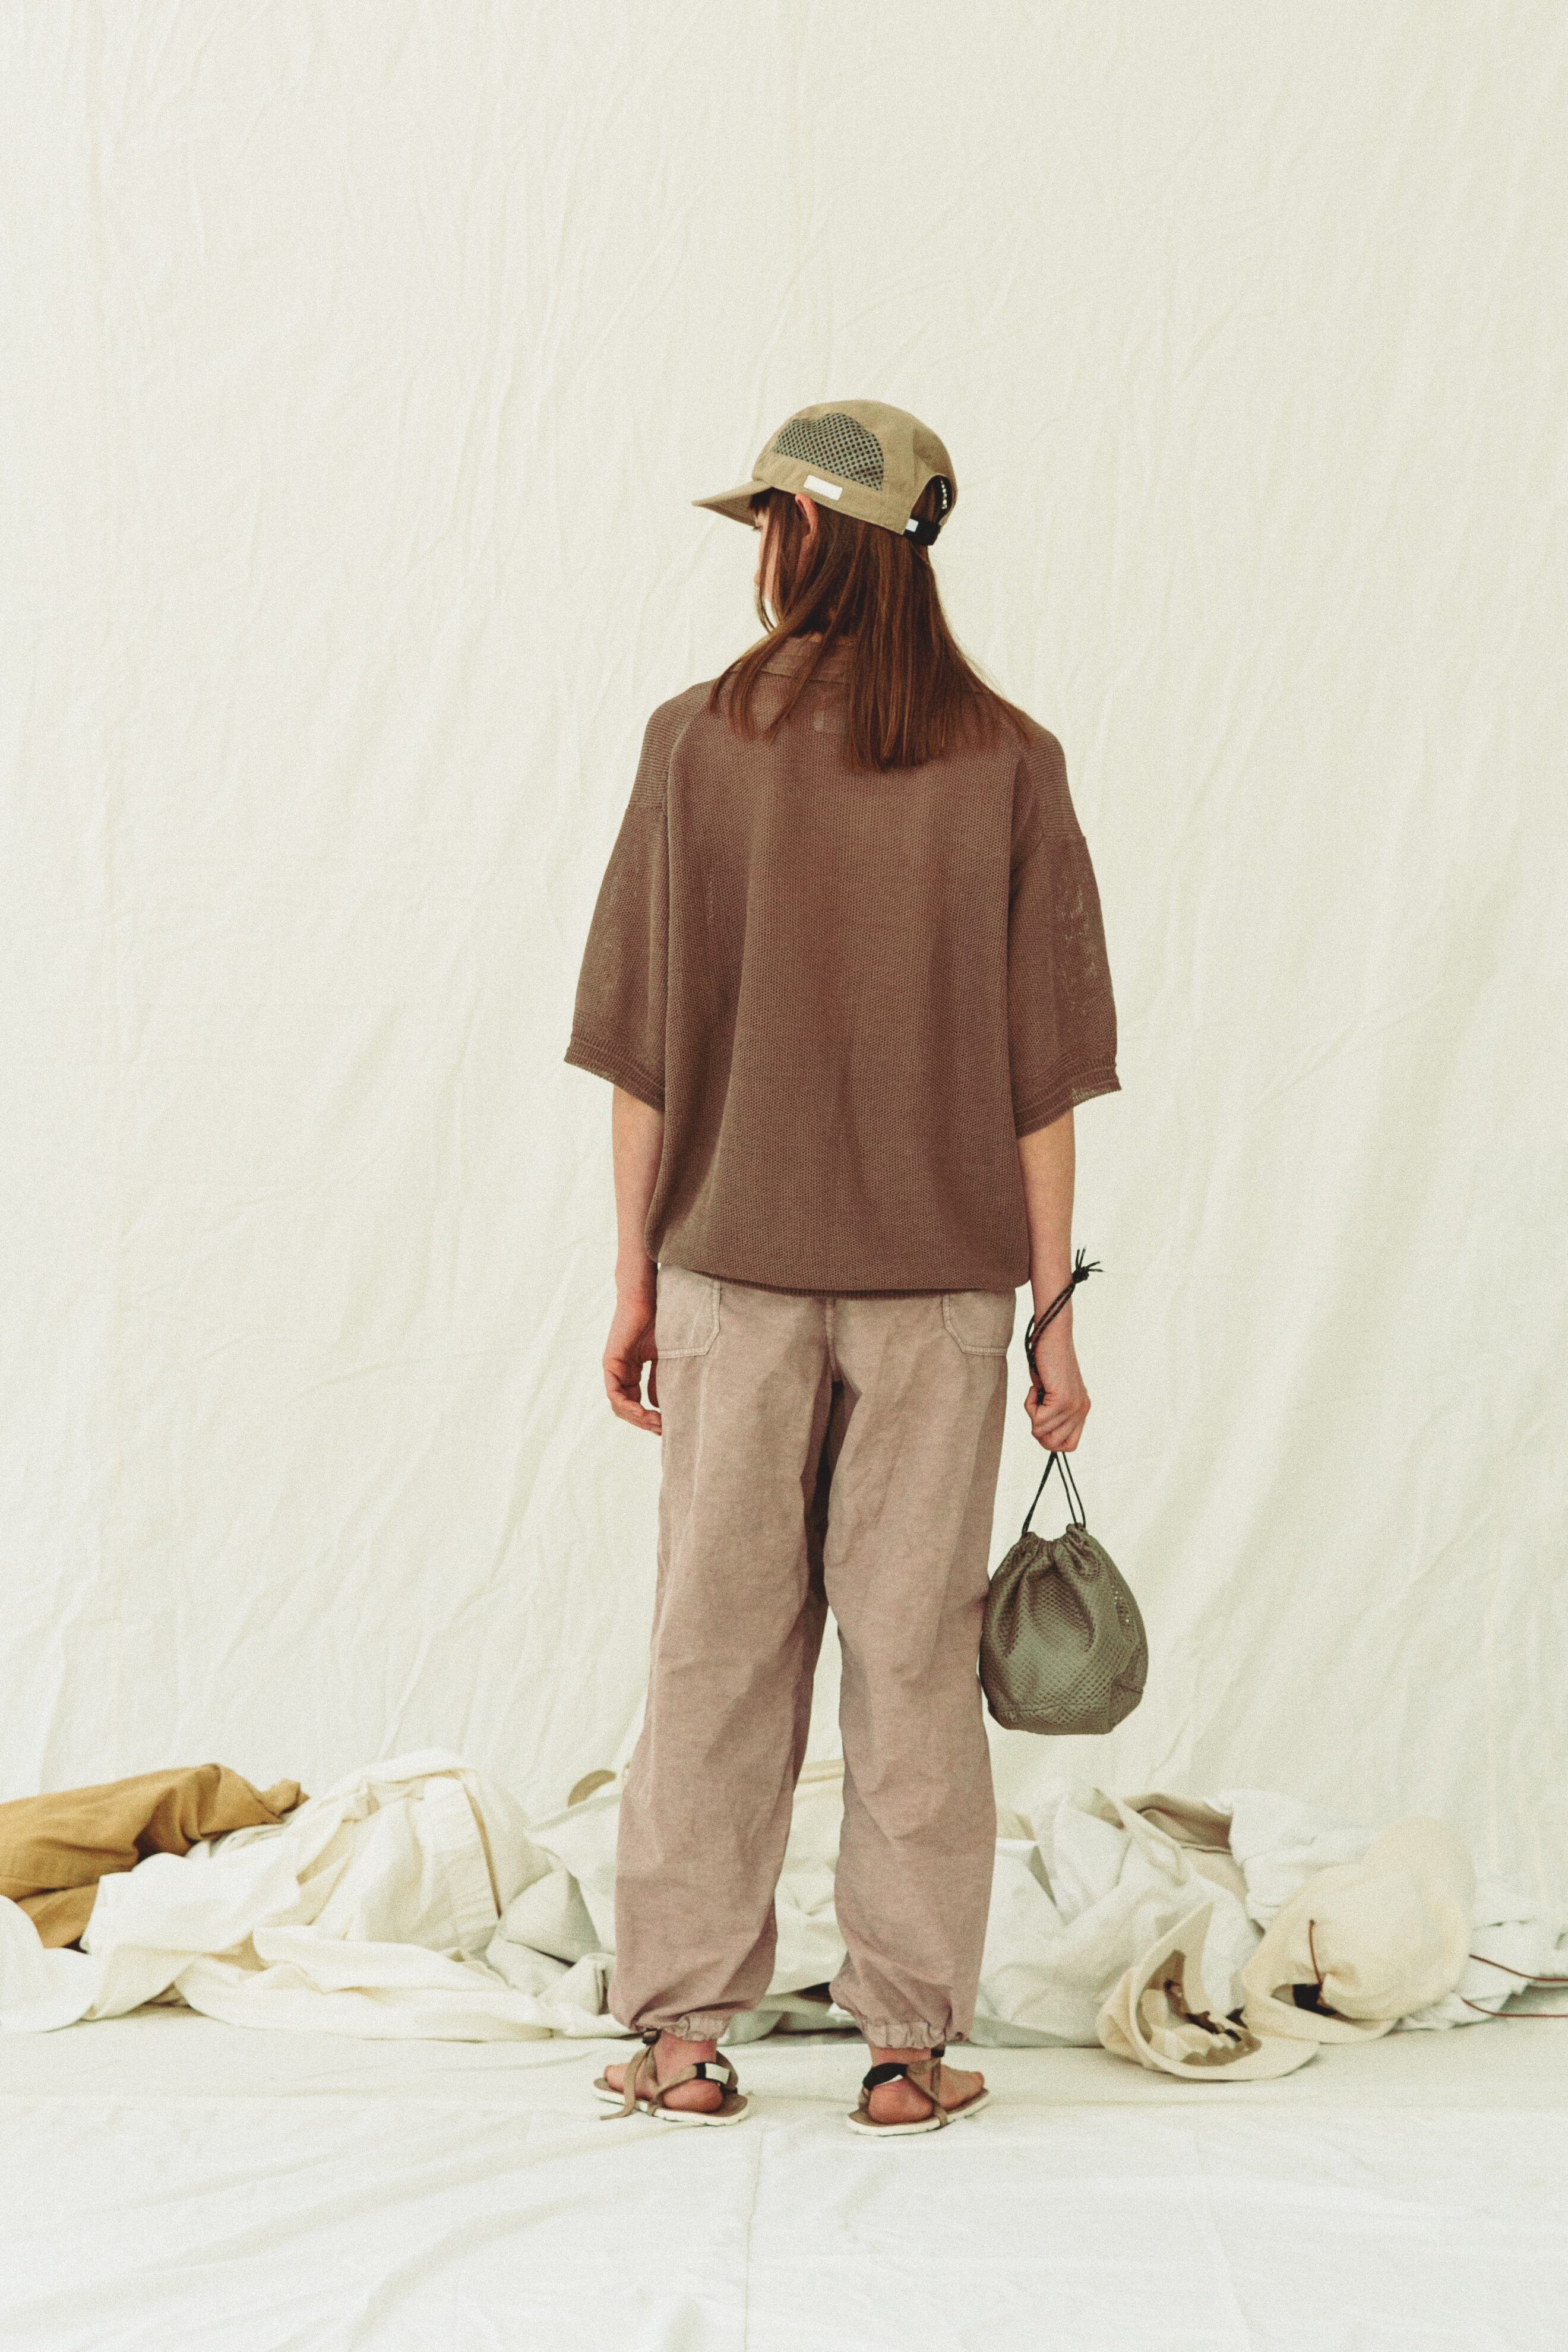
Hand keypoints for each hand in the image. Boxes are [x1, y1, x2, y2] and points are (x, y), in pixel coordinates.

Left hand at [604, 1284, 659, 1433]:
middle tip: (664, 1431)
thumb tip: (660, 1407)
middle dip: (645, 1423)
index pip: (637, 1403)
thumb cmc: (660, 1319)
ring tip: (657, 1424)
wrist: (648, 1295)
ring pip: (619, 1405)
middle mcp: (620, 1372)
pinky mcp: (611, 1362)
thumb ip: (660, 1379)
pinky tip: (645, 1412)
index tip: (668, 1427)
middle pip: (627, 1409)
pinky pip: (615, 1393)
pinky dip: (628, 1406)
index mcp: (632, 1371)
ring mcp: (614, 1368)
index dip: (651, 1418)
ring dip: (638, 1418)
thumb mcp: (665, 1357)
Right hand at [1023, 1326, 1089, 1452]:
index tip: (1041, 1417)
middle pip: (1054, 1445)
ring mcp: (1074, 1407)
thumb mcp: (1052, 1392)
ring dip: (1031, 1414)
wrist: (1052, 1334)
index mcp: (1081, 1410)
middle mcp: (1081, 1411)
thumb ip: (1052, 1412)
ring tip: (1037, 1391)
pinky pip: (1038, 1420)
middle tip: (1036, 1406)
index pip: (1069, 1445)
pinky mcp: (1063, 1400)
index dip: (1050, 1438)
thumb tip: (1040, 1432)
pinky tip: (1036, 1386)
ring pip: (1042, 1433)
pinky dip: (1029, 1405)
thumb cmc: (1047, 1359)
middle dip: (1038, 1430)